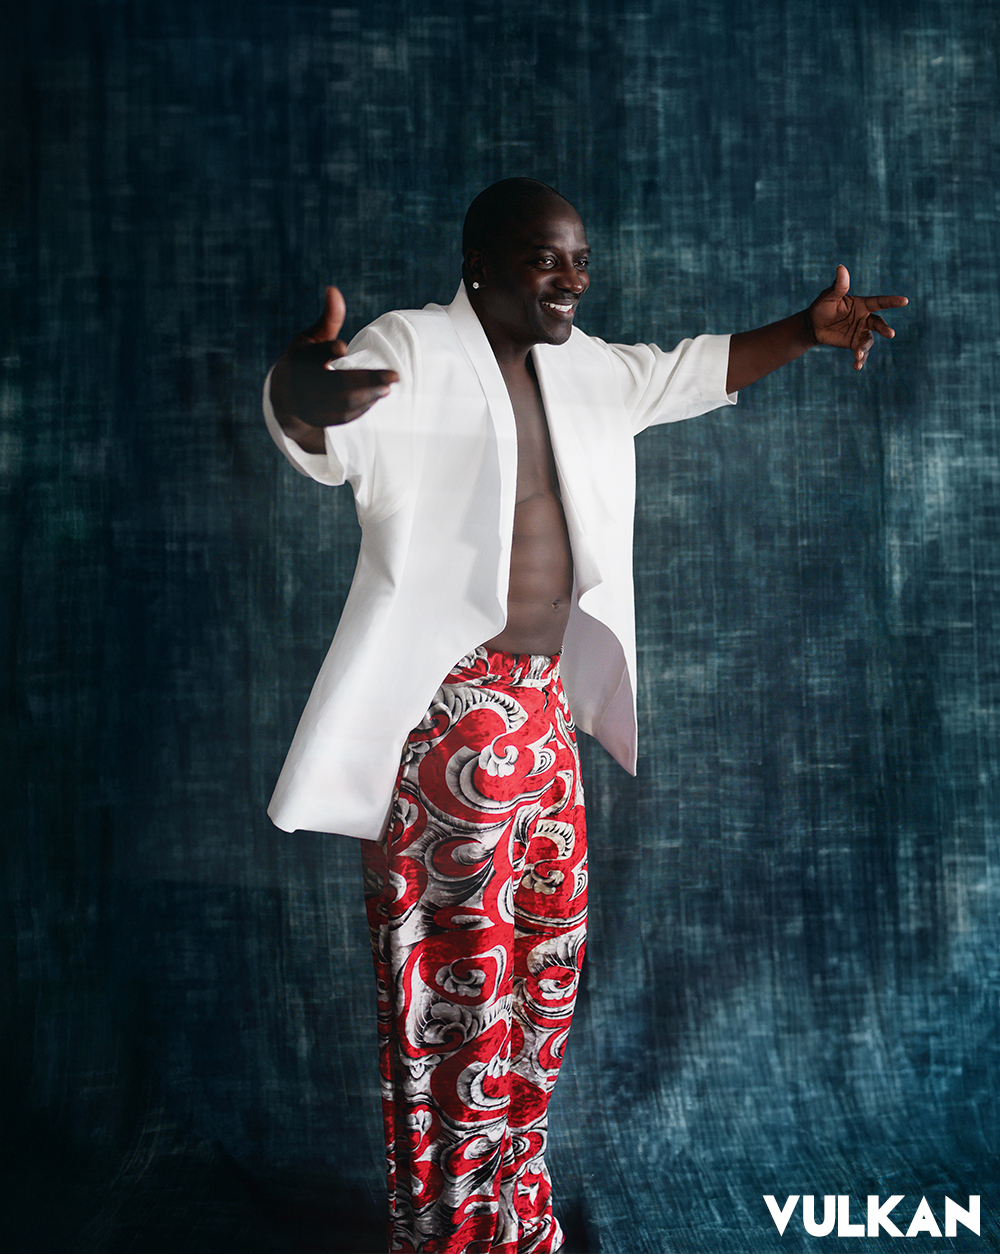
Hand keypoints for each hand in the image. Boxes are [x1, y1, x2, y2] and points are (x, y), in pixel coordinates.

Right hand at [270, 286, 398, 430]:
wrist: (284, 396)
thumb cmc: (304, 360)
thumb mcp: (311, 337)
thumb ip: (328, 318)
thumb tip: (334, 289)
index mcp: (302, 359)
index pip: (314, 354)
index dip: (327, 350)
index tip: (343, 347)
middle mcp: (305, 383)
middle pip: (337, 384)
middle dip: (367, 380)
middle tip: (395, 375)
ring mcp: (312, 403)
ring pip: (342, 402)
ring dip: (368, 395)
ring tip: (388, 387)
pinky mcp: (320, 418)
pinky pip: (343, 416)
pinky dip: (361, 407)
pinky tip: (377, 396)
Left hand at [805, 265, 907, 369]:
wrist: (813, 325)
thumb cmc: (822, 307)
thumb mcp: (828, 296)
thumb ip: (838, 286)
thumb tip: (841, 268)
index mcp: (862, 304)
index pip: (880, 302)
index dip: (892, 301)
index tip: (905, 301)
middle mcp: (865, 318)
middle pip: (879, 323)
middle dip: (884, 328)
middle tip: (890, 334)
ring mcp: (861, 332)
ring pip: (869, 340)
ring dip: (865, 348)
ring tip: (858, 354)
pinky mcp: (854, 344)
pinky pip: (861, 352)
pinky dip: (860, 359)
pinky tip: (857, 366)